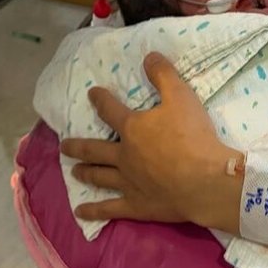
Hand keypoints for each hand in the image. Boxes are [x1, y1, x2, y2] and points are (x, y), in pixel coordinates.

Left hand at [60, 52, 234, 225]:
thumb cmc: (192, 136)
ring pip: (100, 176)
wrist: (203, 180)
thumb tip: (148, 55)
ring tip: (74, 171)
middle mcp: (124, 155)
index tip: (91, 94)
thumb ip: (164, 75)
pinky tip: (80, 212)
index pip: (111, 110)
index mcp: (133, 128)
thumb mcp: (181, 96)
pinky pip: (110, 208)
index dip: (100, 100)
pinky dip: (94, 210)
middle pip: (95, 149)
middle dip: (78, 145)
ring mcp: (127, 182)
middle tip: (64, 145)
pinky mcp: (136, 205)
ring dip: (85, 171)